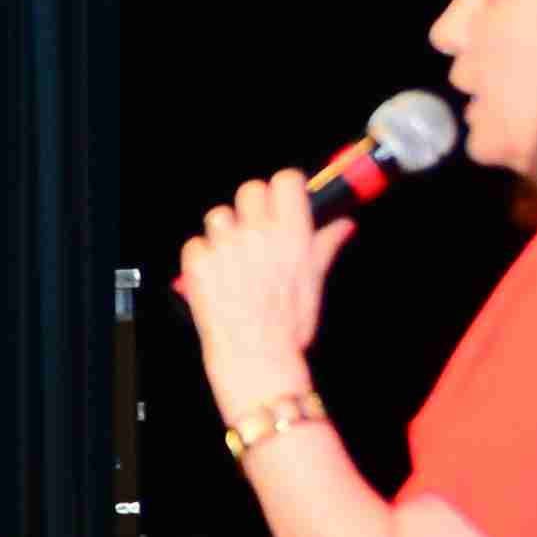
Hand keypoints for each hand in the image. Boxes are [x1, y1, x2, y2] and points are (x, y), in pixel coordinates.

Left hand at [172, 170, 346, 407]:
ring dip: (224, 232)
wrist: (255, 356)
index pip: (285, 180)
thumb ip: (325, 245)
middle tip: (254, 231)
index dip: (283, 188)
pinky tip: (215, 275)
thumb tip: (342, 225)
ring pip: (218, 215)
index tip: (281, 200)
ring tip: (232, 258)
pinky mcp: (199, 263)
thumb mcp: (314, 282)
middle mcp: (258, 235)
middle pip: (250, 189)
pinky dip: (201, 257)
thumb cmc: (287, 325)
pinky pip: (194, 243)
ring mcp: (226, 247)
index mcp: (291, 235)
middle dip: (252, 207)